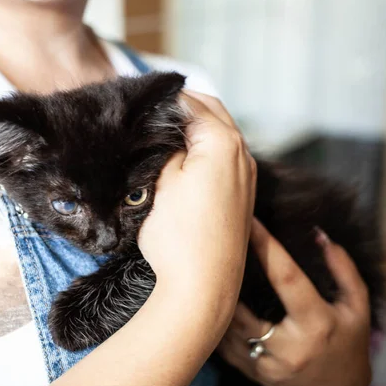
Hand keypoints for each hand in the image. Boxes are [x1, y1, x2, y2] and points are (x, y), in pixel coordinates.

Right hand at [138, 90, 255, 304]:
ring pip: (220, 135)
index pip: (191, 100)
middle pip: (212, 112)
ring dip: (195, 128)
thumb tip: (165, 131)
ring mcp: (247, 176)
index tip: (138, 99)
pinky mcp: (243, 196)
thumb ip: (166, 145)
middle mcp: (243, 153)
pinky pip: (225, 158)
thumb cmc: (178, 235)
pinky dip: (206, 149)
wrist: (202, 288)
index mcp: (223, 141)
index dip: (162, 97)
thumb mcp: (161, 179)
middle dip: (182, 106)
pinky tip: (183, 159)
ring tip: (161, 134)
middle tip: (149, 112)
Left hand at [217, 219, 371, 385]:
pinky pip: (224, 345)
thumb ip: (344, 270)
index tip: (249, 220)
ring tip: (207, 271)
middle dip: (226, 275)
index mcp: (316, 324)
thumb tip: (320, 235)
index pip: (286, 277)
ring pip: (227, 328)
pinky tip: (213, 303)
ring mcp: (267, 365)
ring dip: (218, 300)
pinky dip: (217, 323)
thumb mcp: (357, 308)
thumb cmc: (349, 344)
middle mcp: (289, 348)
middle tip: (216, 245)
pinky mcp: (253, 373)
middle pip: (242, 307)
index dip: (265, 245)